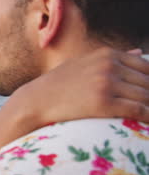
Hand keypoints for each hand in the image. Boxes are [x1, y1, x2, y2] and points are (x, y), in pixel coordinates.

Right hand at [17, 47, 148, 125]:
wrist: (37, 100)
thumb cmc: (59, 83)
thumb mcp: (84, 63)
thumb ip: (112, 58)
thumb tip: (139, 52)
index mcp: (107, 54)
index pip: (145, 66)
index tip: (147, 92)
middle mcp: (109, 66)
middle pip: (147, 81)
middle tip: (148, 104)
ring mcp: (106, 83)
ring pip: (146, 96)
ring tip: (148, 115)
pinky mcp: (104, 103)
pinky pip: (138, 110)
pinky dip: (148, 117)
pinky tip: (147, 122)